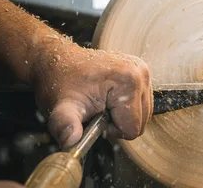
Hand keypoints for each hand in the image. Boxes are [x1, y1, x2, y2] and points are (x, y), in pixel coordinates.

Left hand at [29, 35, 152, 148]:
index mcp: (128, 81)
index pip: (133, 128)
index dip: (111, 129)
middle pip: (141, 122)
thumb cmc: (62, 82)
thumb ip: (66, 125)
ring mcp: (142, 70)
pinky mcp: (141, 71)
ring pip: (142, 114)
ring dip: (122, 115)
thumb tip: (70, 140)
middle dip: (118, 122)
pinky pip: (141, 103)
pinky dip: (125, 106)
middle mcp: (140, 72)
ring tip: (102, 101)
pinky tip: (109, 96)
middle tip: (97, 108)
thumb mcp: (62, 108)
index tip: (95, 114)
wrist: (59, 61)